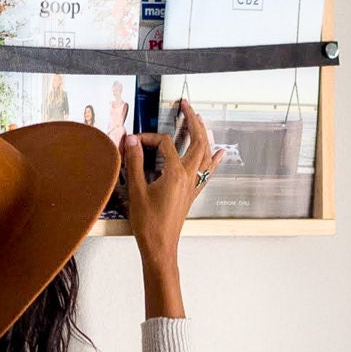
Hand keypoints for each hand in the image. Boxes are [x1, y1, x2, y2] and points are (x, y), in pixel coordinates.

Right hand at [122, 98, 224, 262]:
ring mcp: (193, 186)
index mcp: (176, 174)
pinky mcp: (192, 194)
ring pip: (205, 154)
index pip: (166, 143)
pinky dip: (213, 160)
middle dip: (192, 121)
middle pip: (197, 142)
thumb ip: (134, 162)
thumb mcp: (137, 190)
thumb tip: (131, 139)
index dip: (149, 138)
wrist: (161, 247)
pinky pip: (207, 172)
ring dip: (203, 134)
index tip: (134, 142)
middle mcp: (189, 177)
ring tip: (200, 119)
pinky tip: (220, 153)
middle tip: (186, 105)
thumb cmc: (148, 223)